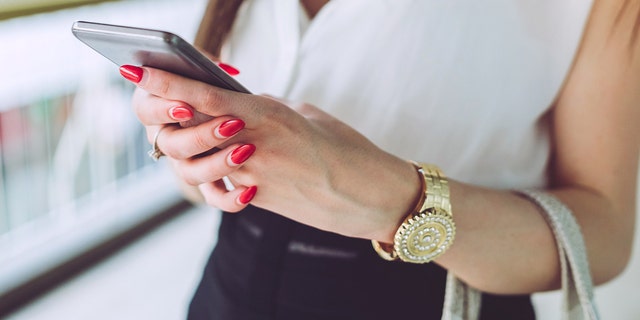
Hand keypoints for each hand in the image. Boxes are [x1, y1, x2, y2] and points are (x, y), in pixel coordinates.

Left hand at [125, 66, 420, 240]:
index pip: (204, 97)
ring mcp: (251, 176)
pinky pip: (221, 185)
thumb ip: (266, 109)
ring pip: (198, 161)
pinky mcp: (257, 198)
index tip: (136, 73)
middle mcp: (253, 146)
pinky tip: (232, 167)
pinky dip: (218, 175)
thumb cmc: (344, 147)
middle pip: (190, 129)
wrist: (367, 194)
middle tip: (161, 105)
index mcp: (267, 115)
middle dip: (169, 117)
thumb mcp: (305, 114)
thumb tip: (239, 109)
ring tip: (204, 137)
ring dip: (194, 148)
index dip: (167, 84)